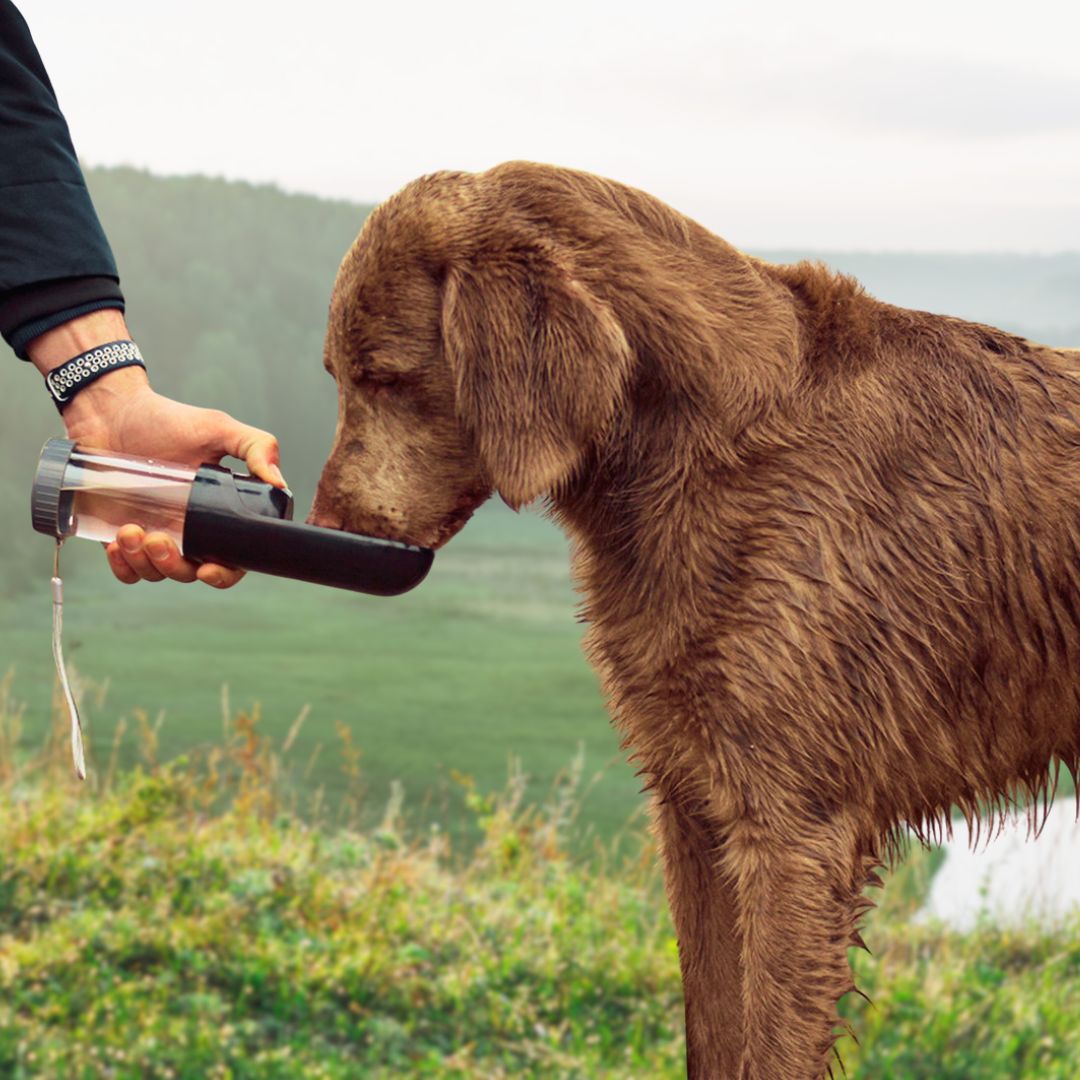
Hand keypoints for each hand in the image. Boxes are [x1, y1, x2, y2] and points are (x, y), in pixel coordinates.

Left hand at [29, 311, 285, 587]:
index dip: (223, 573)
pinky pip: (126, 570)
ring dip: (144, 562)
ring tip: (131, 530)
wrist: (111, 412)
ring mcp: (155, 535)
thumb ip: (257, 447)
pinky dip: (122, 565)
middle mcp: (189, 530)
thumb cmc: (165, 420)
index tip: (206, 569)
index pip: (231, 559)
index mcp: (217, 514)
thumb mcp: (218, 428)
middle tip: (158, 539)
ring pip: (155, 573)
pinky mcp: (123, 537)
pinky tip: (119, 541)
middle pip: (190, 572)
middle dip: (173, 566)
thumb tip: (279, 482)